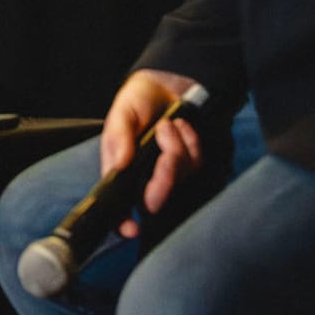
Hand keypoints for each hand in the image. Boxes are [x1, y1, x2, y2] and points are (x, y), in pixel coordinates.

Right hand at [101, 69, 202, 237]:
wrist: (163, 86)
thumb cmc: (136, 102)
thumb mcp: (122, 114)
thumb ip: (119, 139)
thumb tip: (120, 165)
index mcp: (120, 171)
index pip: (119, 207)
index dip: (123, 222)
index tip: (131, 228)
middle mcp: (144, 178)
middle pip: (157, 195)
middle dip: (165, 170)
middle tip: (162, 132)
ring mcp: (169, 173)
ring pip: (180, 175)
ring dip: (175, 142)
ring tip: (166, 123)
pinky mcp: (189, 164)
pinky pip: (196, 161)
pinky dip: (190, 139)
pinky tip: (180, 125)